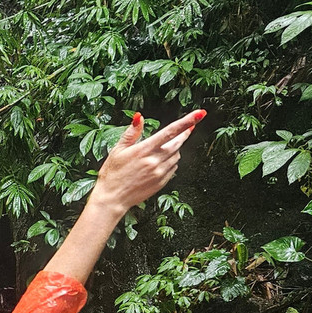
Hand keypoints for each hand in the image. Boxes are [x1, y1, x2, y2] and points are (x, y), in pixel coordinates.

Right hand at [90, 109, 205, 217]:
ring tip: (164, 148)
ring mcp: (160, 172)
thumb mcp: (117, 150)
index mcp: (144, 150)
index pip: (170, 131)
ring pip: (176, 155)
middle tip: (190, 126)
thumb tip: (139, 117)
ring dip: (174, 149)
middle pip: (178, 143)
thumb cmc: (112, 174)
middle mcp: (155, 161)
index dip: (186, 121)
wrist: (112, 198)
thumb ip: (131, 133)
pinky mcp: (162, 182)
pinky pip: (173, 168)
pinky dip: (171, 162)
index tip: (199, 114)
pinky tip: (160, 162)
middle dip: (185, 133)